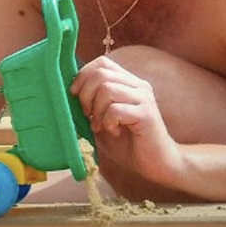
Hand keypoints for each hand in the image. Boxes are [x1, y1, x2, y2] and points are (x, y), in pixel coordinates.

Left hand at [70, 55, 182, 186]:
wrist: (156, 164)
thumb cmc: (127, 143)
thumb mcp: (102, 120)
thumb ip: (90, 105)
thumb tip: (68, 93)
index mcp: (128, 83)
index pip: (102, 62)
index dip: (83, 76)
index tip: (76, 96)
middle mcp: (138, 86)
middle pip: (101, 74)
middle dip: (86, 95)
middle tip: (89, 116)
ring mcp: (144, 99)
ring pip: (107, 89)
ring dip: (97, 111)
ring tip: (102, 126)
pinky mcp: (146, 115)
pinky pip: (116, 110)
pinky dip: (108, 123)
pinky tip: (115, 132)